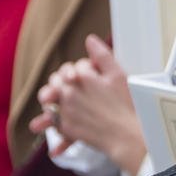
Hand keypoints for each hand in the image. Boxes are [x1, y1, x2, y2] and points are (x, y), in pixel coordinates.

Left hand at [28, 35, 145, 173]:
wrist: (127, 136)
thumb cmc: (126, 106)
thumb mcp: (118, 75)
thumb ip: (102, 55)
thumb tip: (89, 39)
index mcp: (82, 76)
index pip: (76, 66)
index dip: (85, 67)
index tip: (92, 72)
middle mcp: (69, 92)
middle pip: (57, 80)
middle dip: (62, 79)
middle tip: (70, 83)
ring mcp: (66, 111)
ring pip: (49, 100)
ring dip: (49, 98)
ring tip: (51, 100)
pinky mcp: (66, 128)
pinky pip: (54, 123)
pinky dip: (51, 123)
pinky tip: (50, 125)